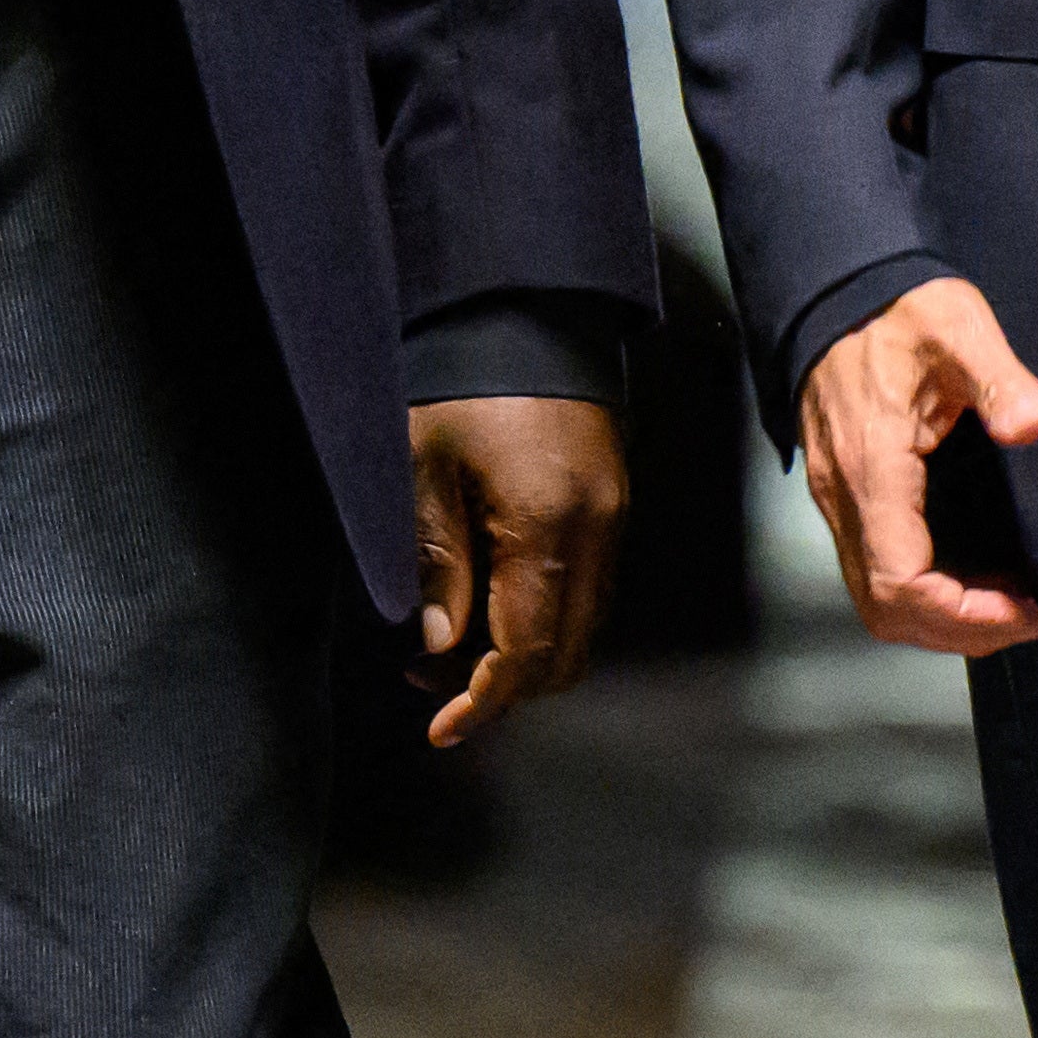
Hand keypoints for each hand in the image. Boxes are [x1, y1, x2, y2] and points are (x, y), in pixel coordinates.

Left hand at [406, 395, 625, 749]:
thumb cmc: (460, 381)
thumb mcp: (422, 469)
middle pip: (565, 656)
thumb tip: (439, 644)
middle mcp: (597, 531)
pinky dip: (545, 617)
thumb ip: (435, 563)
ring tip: (447, 642)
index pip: (528, 652)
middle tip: (428, 681)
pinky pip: (589, 590)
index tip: (440, 729)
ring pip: (582, 628)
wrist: (523, 308)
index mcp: (547, 525)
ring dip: (523, 654)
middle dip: (501, 687)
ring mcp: (614, 517)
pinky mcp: (614, 502)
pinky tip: (489, 599)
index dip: (483, 701)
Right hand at [794, 275, 1037, 655]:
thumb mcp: (959, 328)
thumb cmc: (898, 311)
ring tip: (1005, 605)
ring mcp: (839, 499)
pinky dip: (924, 591)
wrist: (841, 292)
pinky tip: (972, 575)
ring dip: (940, 618)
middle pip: (885, 610)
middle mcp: (846, 495)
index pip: (902, 582)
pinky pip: (875, 569)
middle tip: (1024, 618)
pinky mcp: (846, 494)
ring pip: (875, 598)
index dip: (963, 616)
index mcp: (873, 467)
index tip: (1023, 609)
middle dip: (957, 632)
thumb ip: (1001, 379)